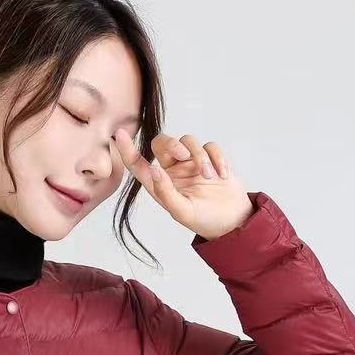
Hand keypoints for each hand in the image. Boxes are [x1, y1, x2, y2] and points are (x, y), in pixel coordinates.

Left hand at [115, 132, 254, 240]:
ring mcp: (192, 163)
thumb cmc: (205, 220)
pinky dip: (217, 158)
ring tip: (210, 177)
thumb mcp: (182, 212)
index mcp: (160, 184)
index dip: (127, 149)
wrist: (234, 221)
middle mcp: (173, 170)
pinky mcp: (211, 158)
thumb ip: (166, 192)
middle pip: (163, 143)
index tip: (120, 134)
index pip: (138, 164)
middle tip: (184, 155)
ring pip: (189, 141)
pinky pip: (210, 146)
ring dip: (200, 156)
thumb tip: (153, 170)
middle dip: (172, 143)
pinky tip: (222, 175)